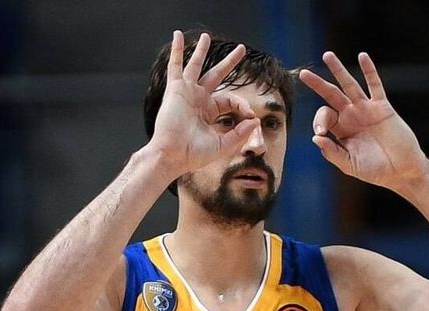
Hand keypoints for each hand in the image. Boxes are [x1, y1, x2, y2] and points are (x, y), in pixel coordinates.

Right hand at [145, 31, 259, 177]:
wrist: (172, 155)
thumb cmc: (193, 154)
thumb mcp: (223, 145)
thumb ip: (240, 133)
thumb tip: (255, 120)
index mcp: (209, 111)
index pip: (230, 100)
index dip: (243, 104)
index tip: (250, 114)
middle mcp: (198, 99)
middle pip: (217, 75)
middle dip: (230, 62)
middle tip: (241, 49)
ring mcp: (187, 93)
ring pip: (196, 66)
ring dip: (202, 51)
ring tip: (207, 36)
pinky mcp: (176, 90)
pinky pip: (176, 65)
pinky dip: (177, 51)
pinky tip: (177, 36)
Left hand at [299, 52, 427, 190]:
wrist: (402, 170)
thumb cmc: (376, 171)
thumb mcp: (350, 165)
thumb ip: (332, 153)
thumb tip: (315, 138)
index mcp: (341, 130)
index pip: (324, 116)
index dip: (319, 122)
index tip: (321, 133)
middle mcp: (351, 116)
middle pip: (330, 95)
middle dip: (317, 84)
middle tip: (302, 74)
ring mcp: (366, 109)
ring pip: (349, 85)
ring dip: (338, 70)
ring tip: (327, 55)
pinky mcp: (382, 107)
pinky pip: (375, 86)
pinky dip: (369, 71)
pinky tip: (363, 56)